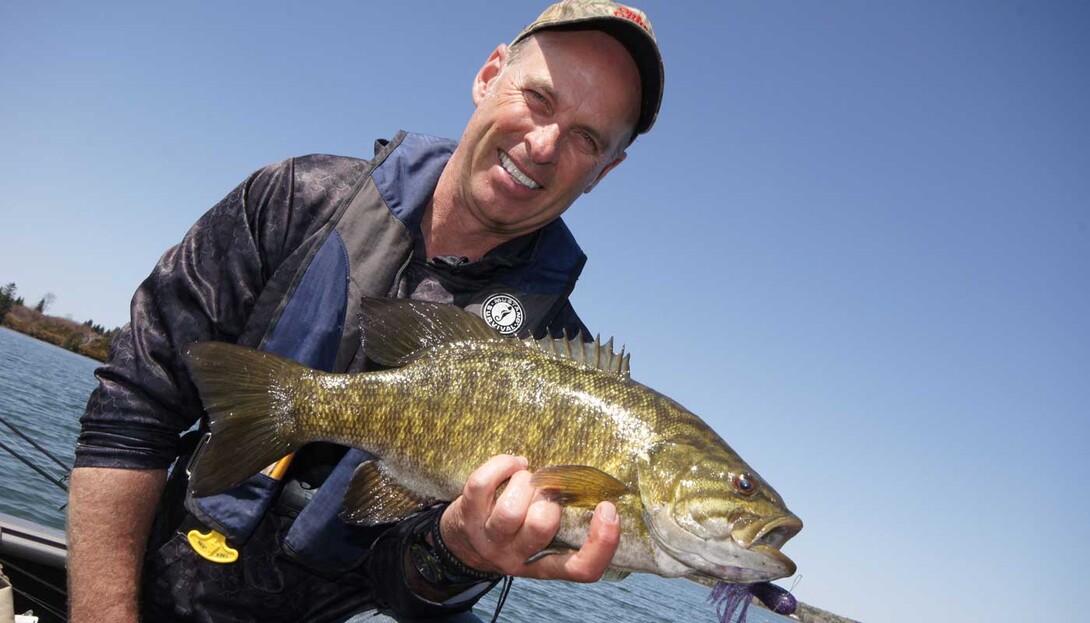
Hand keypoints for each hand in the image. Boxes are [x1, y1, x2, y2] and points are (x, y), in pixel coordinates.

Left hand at [439, 454, 619, 581]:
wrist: (461, 546)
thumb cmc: (513, 532)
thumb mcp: (541, 540)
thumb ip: (564, 523)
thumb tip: (591, 486)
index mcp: (545, 565)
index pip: (581, 569)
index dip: (602, 543)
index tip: (608, 508)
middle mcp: (517, 556)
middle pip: (541, 527)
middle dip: (548, 497)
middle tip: (545, 490)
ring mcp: (488, 539)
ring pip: (510, 509)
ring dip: (524, 482)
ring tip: (525, 478)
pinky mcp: (465, 516)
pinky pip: (482, 484)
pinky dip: (501, 465)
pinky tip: (511, 464)